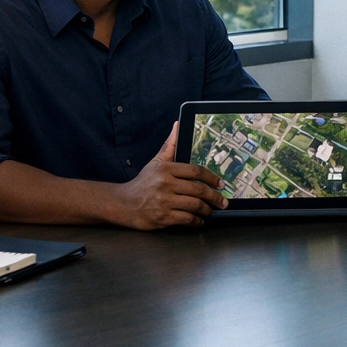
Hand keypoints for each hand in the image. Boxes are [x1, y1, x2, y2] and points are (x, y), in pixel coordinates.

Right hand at [111, 123, 228, 229]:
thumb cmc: (142, 183)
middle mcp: (165, 184)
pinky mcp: (163, 217)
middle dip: (214, 197)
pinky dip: (196, 221)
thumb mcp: (156, 162)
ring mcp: (164, 201)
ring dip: (207, 210)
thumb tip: (177, 125)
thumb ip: (169, 145)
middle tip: (222, 201)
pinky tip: (198, 220)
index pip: (195, 171)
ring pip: (194, 205)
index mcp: (166, 169)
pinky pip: (186, 219)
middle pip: (198, 189)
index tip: (221, 183)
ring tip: (210, 211)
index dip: (212, 177)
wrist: (123, 204)